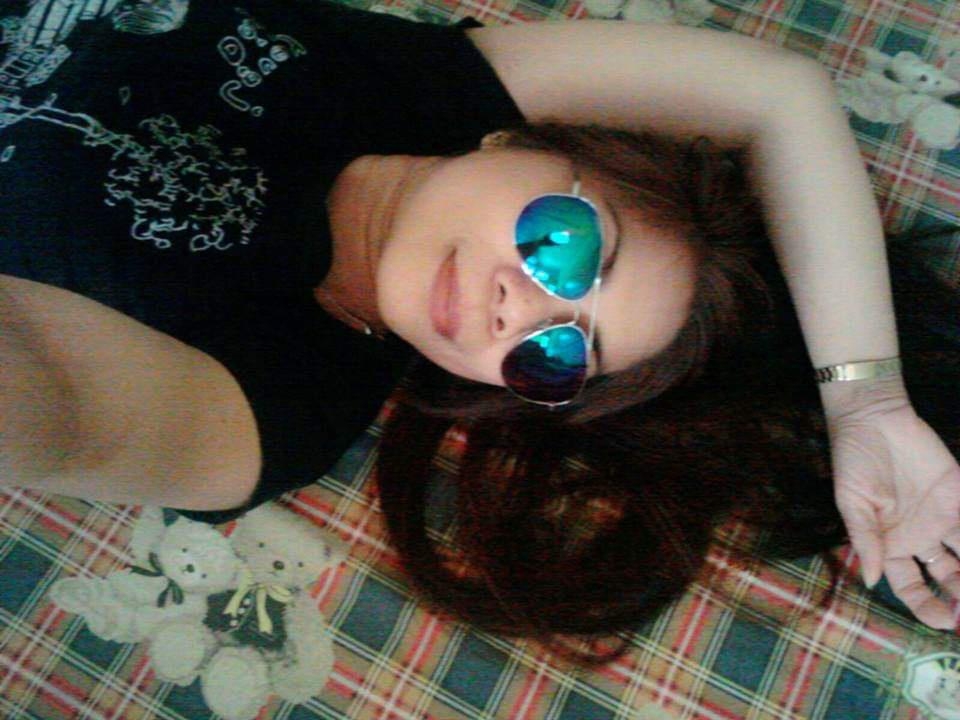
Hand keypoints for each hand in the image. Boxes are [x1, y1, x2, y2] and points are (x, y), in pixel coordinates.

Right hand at [830, 402, 959, 628]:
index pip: (911, 587)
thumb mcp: (851, 502)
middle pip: (947, 579)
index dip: (926, 606)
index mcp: (891, 544)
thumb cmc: (854, 461)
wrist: (873, 417)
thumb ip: (865, 539)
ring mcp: (944, 517)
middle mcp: (921, 537)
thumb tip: (872, 582)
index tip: (944, 621)